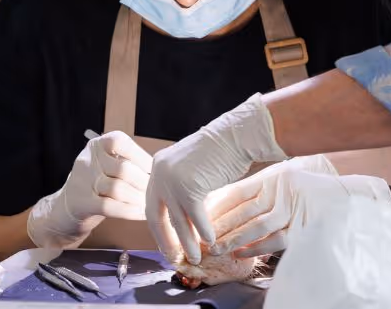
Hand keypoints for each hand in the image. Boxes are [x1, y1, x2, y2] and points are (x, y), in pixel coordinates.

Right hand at [27, 131, 151, 247]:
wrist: (63, 211)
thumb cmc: (96, 184)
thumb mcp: (107, 165)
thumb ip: (127, 161)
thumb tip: (158, 167)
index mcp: (97, 145)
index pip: (121, 143)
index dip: (141, 156)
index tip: (155, 169)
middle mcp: (87, 160)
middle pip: (123, 169)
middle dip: (144, 181)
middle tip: (157, 190)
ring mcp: (81, 182)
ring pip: (118, 189)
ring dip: (139, 198)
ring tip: (151, 203)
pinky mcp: (81, 204)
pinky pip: (110, 206)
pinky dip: (129, 211)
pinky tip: (142, 214)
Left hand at [146, 94, 287, 263]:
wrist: (238, 133)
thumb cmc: (223, 149)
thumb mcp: (193, 167)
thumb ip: (183, 186)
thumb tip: (182, 215)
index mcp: (159, 166)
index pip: (152, 203)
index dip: (159, 226)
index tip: (166, 242)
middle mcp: (160, 173)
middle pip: (156, 215)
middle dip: (166, 240)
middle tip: (174, 257)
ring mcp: (173, 180)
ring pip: (177, 221)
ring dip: (187, 243)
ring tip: (195, 257)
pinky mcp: (190, 188)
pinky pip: (195, 217)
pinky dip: (204, 231)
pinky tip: (211, 240)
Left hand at [206, 162, 390, 257]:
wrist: (348, 198)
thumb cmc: (314, 189)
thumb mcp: (288, 180)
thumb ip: (265, 189)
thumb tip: (232, 202)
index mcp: (276, 176)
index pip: (239, 190)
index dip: (219, 204)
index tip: (201, 215)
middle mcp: (283, 189)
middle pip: (244, 209)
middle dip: (221, 224)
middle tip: (202, 237)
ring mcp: (294, 208)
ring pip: (257, 225)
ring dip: (234, 238)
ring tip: (217, 248)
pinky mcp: (303, 227)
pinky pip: (275, 239)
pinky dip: (256, 247)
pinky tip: (241, 253)